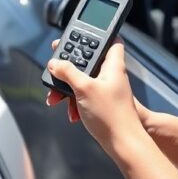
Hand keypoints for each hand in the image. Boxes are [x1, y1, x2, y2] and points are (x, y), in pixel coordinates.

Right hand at [44, 38, 146, 152]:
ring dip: (68, 87)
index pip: (110, 40)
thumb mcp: (84, 88)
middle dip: (70, 66)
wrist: (123, 144)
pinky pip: (84, 95)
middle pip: (89, 60)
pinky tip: (70, 111)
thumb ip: (68, 72)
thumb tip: (55, 63)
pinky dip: (74, 100)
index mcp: (113, 65)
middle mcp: (111, 75)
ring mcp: (106, 89)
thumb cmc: (111, 115)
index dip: (96, 35)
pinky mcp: (102, 103)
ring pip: (83, 80)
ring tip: (57, 96)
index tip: (79, 34)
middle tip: (57, 66)